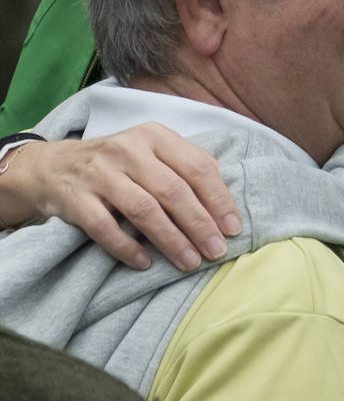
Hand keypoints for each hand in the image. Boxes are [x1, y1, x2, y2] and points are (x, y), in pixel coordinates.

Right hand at [0, 124, 239, 269]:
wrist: (52, 167)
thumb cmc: (117, 163)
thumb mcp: (152, 150)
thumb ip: (187, 162)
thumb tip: (225, 185)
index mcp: (154, 136)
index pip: (196, 168)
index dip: (218, 200)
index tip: (233, 228)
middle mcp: (128, 149)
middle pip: (173, 190)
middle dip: (199, 224)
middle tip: (216, 251)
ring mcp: (99, 173)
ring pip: (143, 209)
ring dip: (171, 239)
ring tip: (189, 262)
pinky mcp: (75, 197)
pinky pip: (104, 227)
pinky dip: (126, 247)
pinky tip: (145, 263)